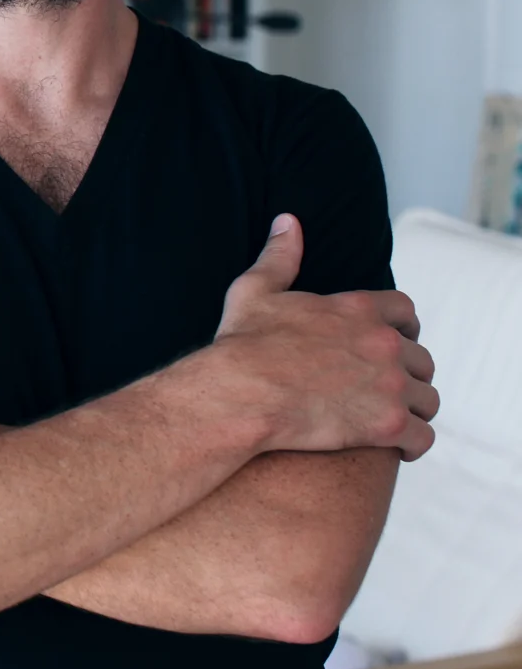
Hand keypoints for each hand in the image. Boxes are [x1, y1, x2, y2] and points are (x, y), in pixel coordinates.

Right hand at [212, 215, 438, 459]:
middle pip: (422, 359)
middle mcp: (384, 345)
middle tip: (387, 387)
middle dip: (409, 373)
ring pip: (428, 399)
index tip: (394, 341)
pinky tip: (398, 446)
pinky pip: (423, 437)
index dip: (403, 329)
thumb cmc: (243, 344)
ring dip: (414, 409)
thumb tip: (288, 222)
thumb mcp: (256, 291)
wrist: (240, 394)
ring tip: (395, 419)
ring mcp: (390, 387)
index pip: (406, 312)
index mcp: (359, 310)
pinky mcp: (387, 426)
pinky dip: (414, 443)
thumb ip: (280, 256)